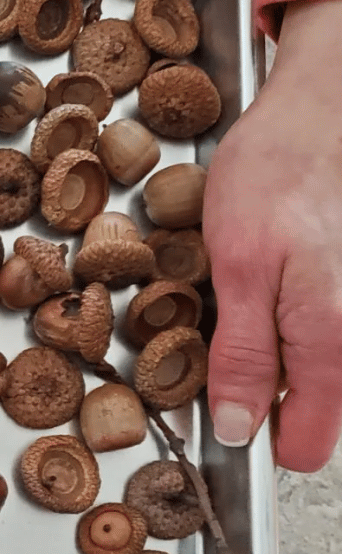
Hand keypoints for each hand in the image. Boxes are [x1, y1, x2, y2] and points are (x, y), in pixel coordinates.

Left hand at [204, 0, 341, 470]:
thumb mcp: (237, 266)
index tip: (223, 415)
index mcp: (329, 339)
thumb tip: (239, 431)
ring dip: (282, 348)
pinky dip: (298, 318)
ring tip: (260, 290)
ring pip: (320, 368)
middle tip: (234, 327)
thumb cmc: (280, 172)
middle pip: (315, 407)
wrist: (324, 107)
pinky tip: (284, 277)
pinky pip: (326, 331)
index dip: (256, 439)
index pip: (304, 445)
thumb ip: (241, 356)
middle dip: (267, 387)